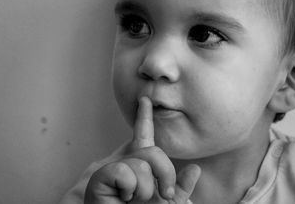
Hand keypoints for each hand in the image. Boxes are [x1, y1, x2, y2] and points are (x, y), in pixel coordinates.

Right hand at [84, 96, 200, 203]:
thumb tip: (195, 169)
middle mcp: (126, 167)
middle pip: (152, 151)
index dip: (144, 117)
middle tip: (164, 194)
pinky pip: (123, 171)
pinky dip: (130, 189)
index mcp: (142, 170)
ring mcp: (111, 173)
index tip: (145, 100)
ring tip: (134, 202)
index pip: (143, 138)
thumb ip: (181, 187)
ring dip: (145, 189)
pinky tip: (122, 199)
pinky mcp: (99, 180)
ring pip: (140, 163)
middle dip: (165, 173)